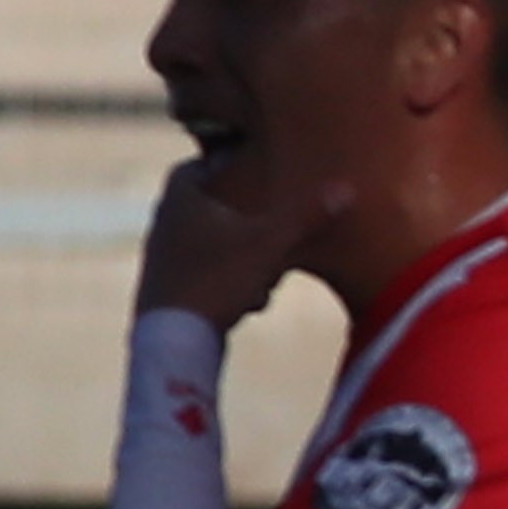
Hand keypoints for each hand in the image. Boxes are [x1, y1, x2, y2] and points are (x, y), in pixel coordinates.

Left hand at [134, 161, 340, 327]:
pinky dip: (226, 283)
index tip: (249, 173)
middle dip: (242, 221)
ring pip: (209, 245)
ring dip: (240, 257)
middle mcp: (164, 224)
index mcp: (181, 199)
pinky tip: (247, 303)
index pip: (196, 167)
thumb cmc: (217, 280)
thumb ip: (305, 216)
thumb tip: (346, 189)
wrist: (173, 340)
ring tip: (266, 277)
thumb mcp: (270, 245)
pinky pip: (202, 275)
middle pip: (208, 209)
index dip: (222, 167)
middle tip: (269, 228)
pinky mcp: (165, 291)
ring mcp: (161, 260)